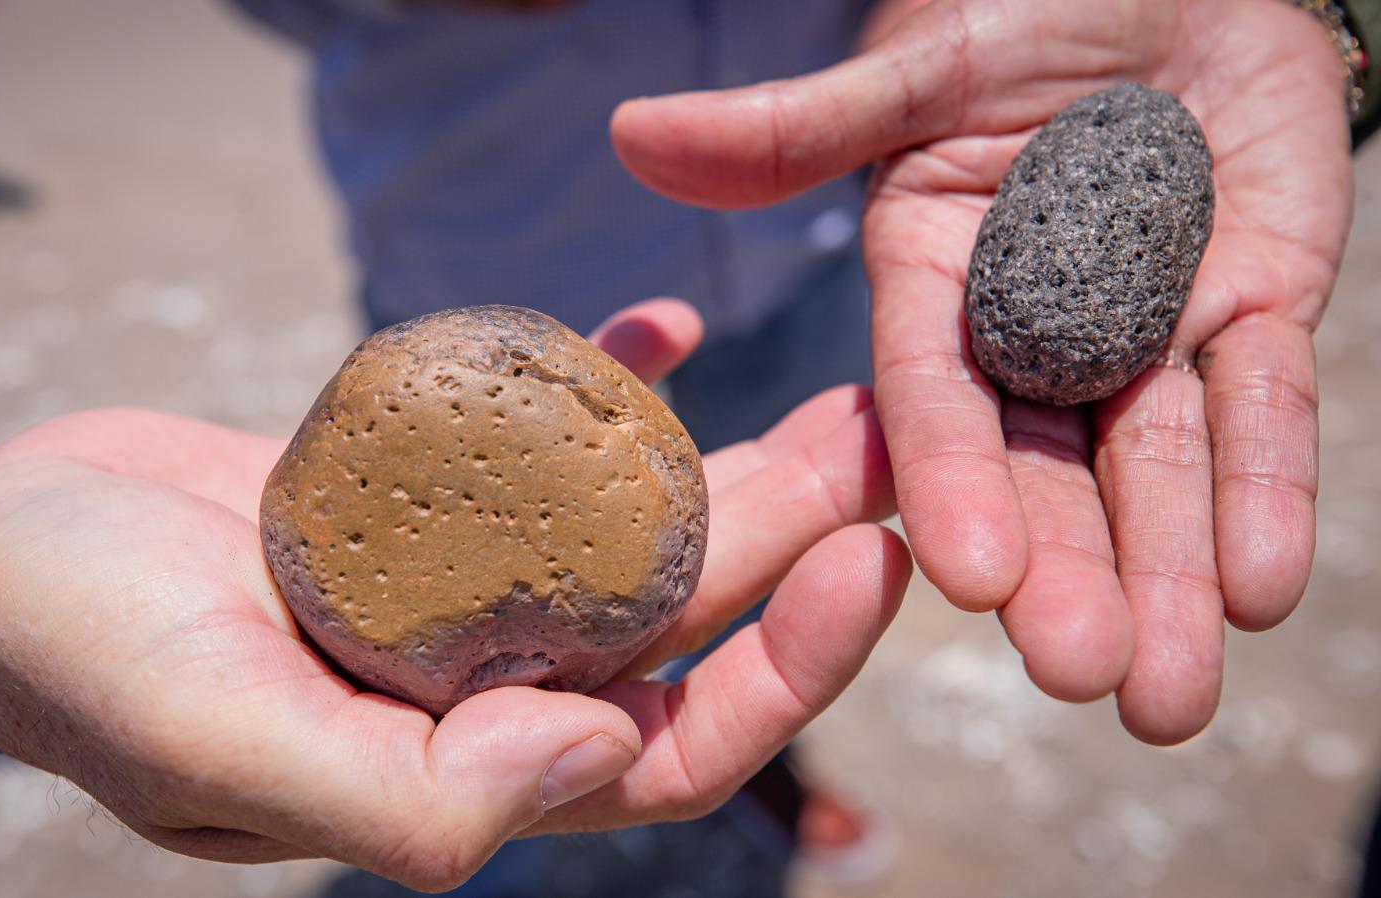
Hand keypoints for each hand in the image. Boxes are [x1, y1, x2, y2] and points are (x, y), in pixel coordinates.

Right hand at [0, 299, 904, 888]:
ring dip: (733, 467)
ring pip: (629, 536)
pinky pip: (536, 447)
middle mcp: (475, 684)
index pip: (666, 749)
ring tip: (827, 396)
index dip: (785, 673)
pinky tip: (658, 327)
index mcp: (456, 771)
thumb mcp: (216, 737)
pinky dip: (597, 390)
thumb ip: (405, 794)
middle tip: (879, 438)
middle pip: (673, 622)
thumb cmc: (79, 652)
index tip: (867, 561)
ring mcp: (453, 586)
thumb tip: (594, 764)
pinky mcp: (417, 496)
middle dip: (791, 540)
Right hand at [609, 0, 1352, 743]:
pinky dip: (1264, 495)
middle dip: (1068, 573)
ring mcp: (1140, 330)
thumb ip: (796, 129)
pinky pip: (1262, 409)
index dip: (953, 484)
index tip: (971, 578)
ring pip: (1154, 467)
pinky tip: (1259, 593)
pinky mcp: (1249, 311)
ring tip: (1170, 696)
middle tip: (1087, 677)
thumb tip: (632, 133)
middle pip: (1045, 467)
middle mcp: (1027, 332)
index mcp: (932, 282)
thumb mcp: (921, 66)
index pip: (934, 400)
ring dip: (1168, 578)